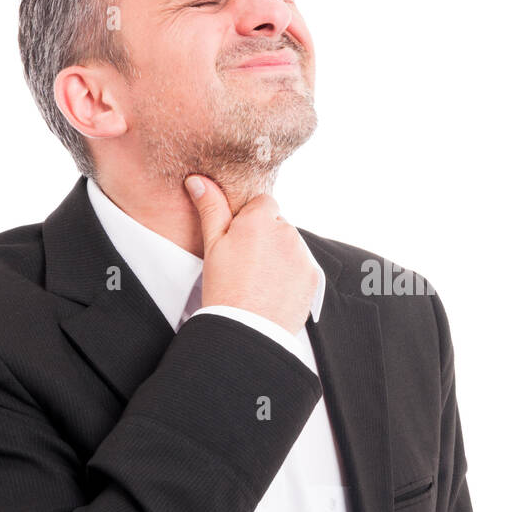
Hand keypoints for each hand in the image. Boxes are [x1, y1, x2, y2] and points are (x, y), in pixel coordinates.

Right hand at [184, 175, 317, 335]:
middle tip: (247, 264)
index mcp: (260, 220)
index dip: (250, 220)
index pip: (263, 203)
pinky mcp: (313, 275)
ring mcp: (302, 254)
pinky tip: (273, 289)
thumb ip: (210, 208)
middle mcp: (286, 232)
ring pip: (291, 245)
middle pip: (278, 225)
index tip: (240, 241)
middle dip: (266, 238)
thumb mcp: (212, 246)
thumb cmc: (225, 289)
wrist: (248, 330)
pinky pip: (302, 266)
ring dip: (280, 255)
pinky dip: (291, 274)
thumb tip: (199, 181)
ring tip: (259, 280)